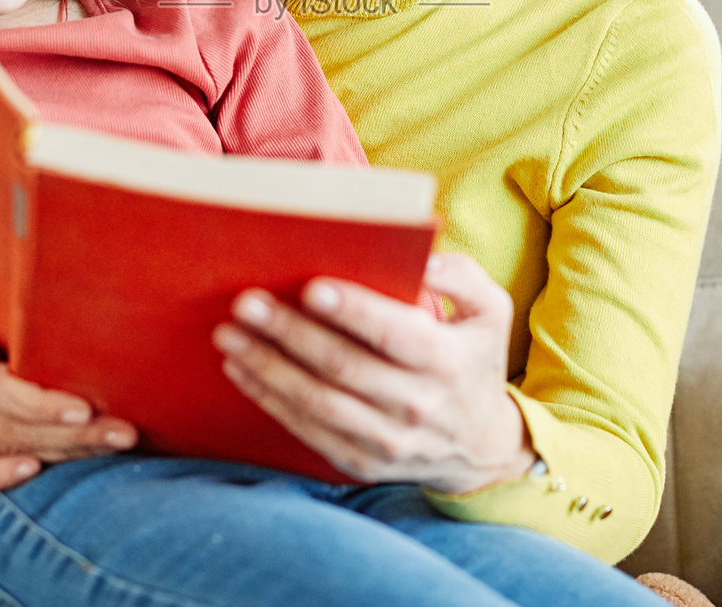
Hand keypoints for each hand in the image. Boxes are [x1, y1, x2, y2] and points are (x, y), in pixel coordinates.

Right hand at [0, 317, 137, 491]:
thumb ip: (18, 330)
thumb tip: (79, 326)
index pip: (7, 394)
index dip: (47, 407)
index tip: (87, 411)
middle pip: (19, 428)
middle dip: (78, 435)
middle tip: (124, 434)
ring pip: (9, 450)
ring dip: (62, 453)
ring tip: (109, 448)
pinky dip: (0, 478)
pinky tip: (36, 472)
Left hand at [212, 252, 535, 493]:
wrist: (481, 447)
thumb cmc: (474, 359)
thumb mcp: (491, 310)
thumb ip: (460, 276)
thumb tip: (420, 259)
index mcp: (447, 361)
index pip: (394, 334)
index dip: (352, 312)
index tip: (310, 287)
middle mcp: (418, 406)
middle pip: (343, 367)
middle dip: (290, 333)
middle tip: (246, 302)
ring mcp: (387, 441)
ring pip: (317, 402)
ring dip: (267, 367)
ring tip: (230, 335)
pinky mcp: (361, 462)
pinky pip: (307, 430)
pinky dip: (269, 400)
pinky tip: (241, 370)